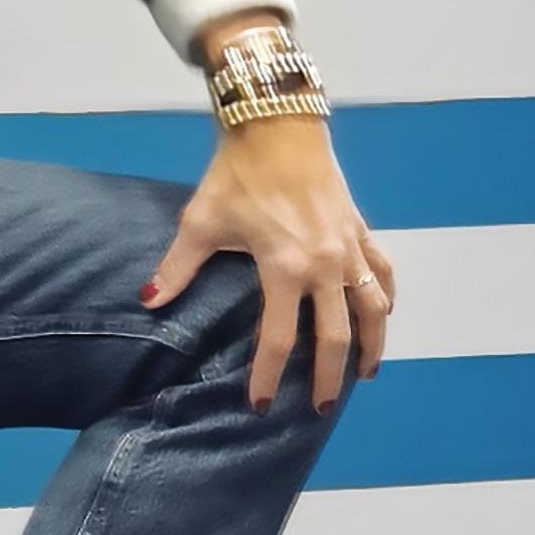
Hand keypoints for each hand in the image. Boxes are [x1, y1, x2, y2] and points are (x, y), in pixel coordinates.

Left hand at [140, 114, 395, 412]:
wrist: (278, 125)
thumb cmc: (236, 175)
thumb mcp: (200, 223)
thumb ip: (176, 267)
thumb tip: (148, 301)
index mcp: (284, 268)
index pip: (280, 338)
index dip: (270, 375)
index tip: (261, 405)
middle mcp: (325, 265)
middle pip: (336, 336)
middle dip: (330, 378)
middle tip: (321, 408)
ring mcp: (348, 248)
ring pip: (373, 309)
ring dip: (372, 345)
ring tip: (364, 375)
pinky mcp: (360, 230)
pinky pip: (383, 272)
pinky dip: (386, 298)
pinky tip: (383, 314)